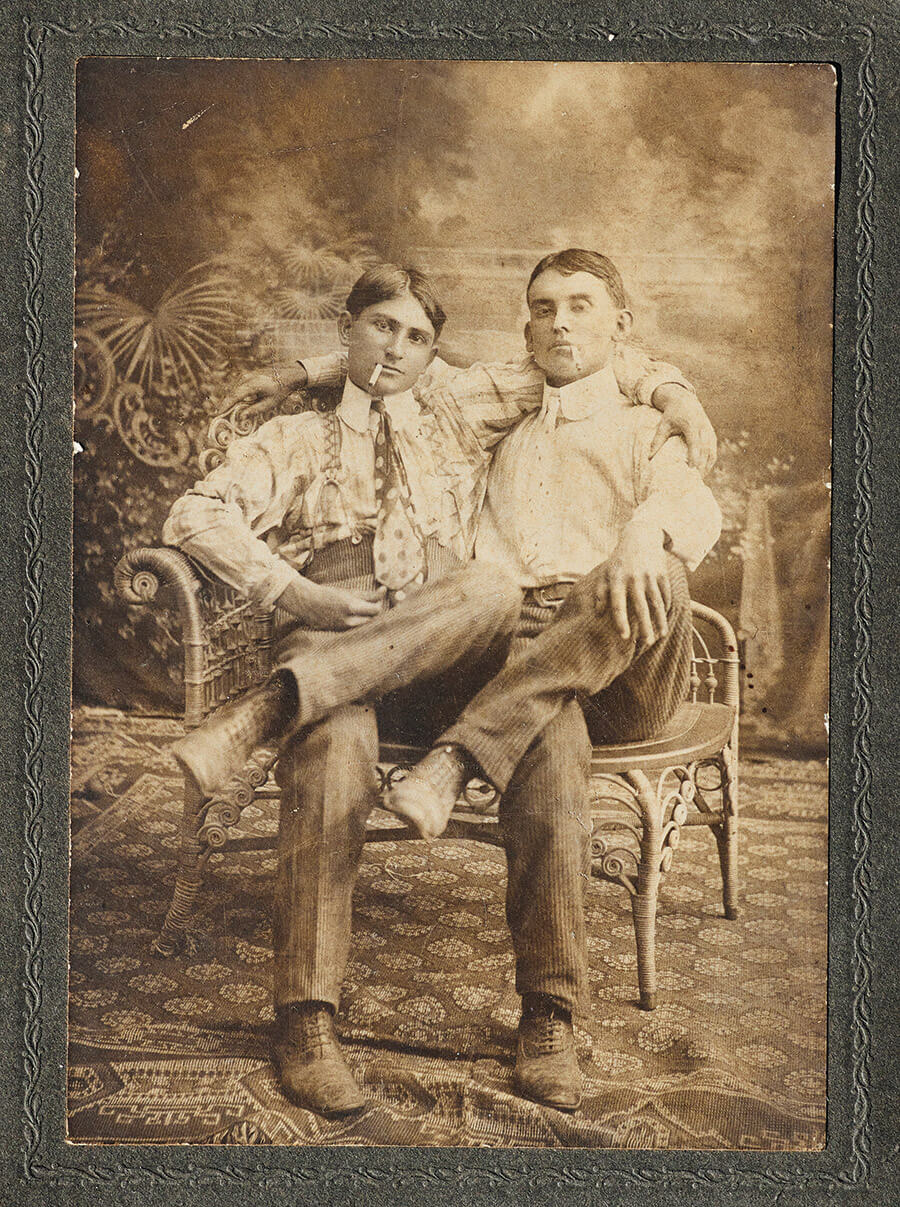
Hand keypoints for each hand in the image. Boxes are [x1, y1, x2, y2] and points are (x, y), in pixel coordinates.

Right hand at [224, 363, 308, 409]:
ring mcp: (245, 375)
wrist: (288, 375)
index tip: (217, 414)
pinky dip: (234, 395)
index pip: (234, 396)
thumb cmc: (280, 390)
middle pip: (231, 393)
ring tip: (225, 412)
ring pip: (233, 390)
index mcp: (252, 385)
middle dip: (225, 404)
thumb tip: (241, 417)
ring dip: (229, 400)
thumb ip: (254, 410)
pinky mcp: (247, 376)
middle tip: (219, 416)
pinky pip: (237, 387)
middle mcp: (246, 378)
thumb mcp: (269, 404)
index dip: (225, 406)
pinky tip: (234, 404)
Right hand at [277, 578, 386, 628]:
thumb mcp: (349, 592)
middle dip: (374, 612)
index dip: (380, 604)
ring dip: (367, 618)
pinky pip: (355, 630)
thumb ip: (368, 594)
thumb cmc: (328, 594)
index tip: (379, 597)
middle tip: (373, 603)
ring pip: (364, 626)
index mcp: (351, 607)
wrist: (307, 603)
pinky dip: (358, 623)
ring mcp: (344, 629)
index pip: (376, 610)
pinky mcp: (340, 634)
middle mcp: (348, 621)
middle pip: (372, 620)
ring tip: (363, 609)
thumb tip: (385, 590)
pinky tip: (354, 616)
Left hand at [593, 524, 670, 643]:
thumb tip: (598, 614)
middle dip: (645, 626)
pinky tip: (664, 620)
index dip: (621, 622)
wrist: (639, 537)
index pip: (618, 605)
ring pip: (657, 603)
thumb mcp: (605, 573)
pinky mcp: (662, 573)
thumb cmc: (618, 561)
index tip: (625, 637)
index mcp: (617, 580)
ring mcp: (649, 576)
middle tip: (647, 643)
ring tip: (660, 636)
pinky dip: (666, 607)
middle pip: (640, 607)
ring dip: (660, 620)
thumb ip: (600, 593)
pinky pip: (665, 594)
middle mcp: (633, 579)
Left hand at [648, 386, 716, 474]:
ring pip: (711, 452)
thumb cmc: (672, 414)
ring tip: (699, 479)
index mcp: (692, 426)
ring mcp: (709, 432)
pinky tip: (704, 471)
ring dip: (706, 466)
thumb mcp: (663, 425)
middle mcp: (703, 429)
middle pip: (705, 451)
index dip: (695, 458)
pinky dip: (710, 461)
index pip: (695, 445)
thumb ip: (657, 441)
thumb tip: (648, 457)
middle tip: (694, 481)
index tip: (692, 471)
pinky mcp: (712, 434)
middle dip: (701, 466)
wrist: (685, 400)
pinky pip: (713, 451)